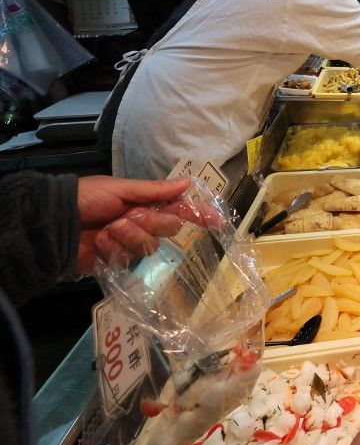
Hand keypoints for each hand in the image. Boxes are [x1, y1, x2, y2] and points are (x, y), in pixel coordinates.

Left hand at [77, 176, 219, 271]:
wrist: (55, 223)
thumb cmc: (87, 198)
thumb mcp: (121, 189)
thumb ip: (155, 191)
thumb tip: (187, 183)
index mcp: (145, 203)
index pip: (179, 208)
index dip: (199, 214)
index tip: (219, 221)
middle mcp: (141, 223)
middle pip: (167, 228)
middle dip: (149, 222)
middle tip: (128, 217)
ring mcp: (129, 243)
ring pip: (148, 245)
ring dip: (126, 236)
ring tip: (106, 230)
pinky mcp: (116, 261)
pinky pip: (127, 258)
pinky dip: (112, 248)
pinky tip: (98, 243)